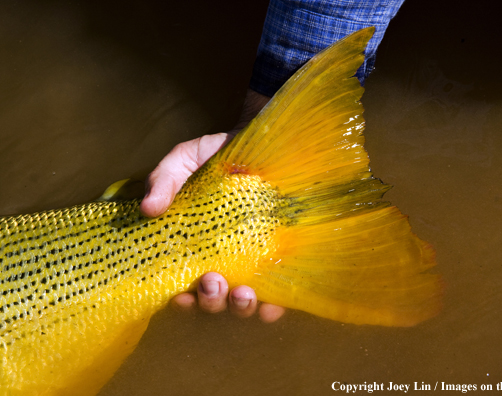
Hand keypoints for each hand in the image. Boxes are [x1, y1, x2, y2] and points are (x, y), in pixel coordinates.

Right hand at [140, 89, 284, 321]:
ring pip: (242, 302)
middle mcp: (222, 260)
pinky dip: (272, 306)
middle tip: (212, 282)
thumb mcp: (185, 159)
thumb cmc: (218, 154)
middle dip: (210, 300)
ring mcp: (252, 262)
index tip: (179, 297)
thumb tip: (148, 208)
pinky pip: (277, 292)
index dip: (180, 299)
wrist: (264, 143)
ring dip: (239, 306)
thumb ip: (164, 179)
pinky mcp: (278, 258)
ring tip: (242, 293)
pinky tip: (270, 304)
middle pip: (213, 299)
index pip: (182, 284)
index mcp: (194, 246)